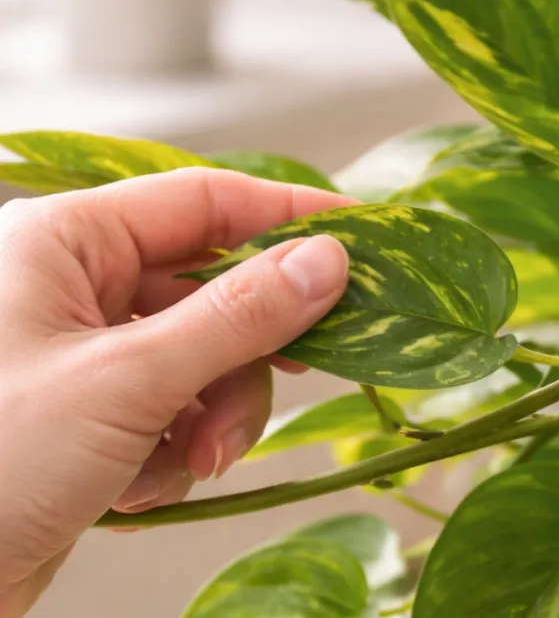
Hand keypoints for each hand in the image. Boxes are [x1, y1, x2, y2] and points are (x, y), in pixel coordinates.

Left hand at [0, 168, 354, 615]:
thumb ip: (238, 316)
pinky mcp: (91, 411)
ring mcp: (84, 350)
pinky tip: (137, 488)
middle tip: (291, 382)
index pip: (206, 200)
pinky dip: (176, 450)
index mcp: (65, 241)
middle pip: (216, 291)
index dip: (290, 216)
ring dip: (214, 418)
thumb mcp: (128, 382)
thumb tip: (327, 260)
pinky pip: (176, 408)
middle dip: (245, 359)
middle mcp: (75, 284)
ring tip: (190, 464)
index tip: (364, 239)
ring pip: (205, 359)